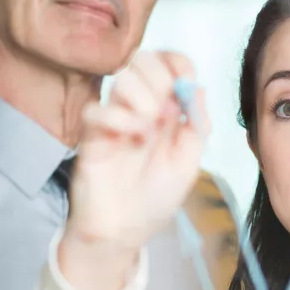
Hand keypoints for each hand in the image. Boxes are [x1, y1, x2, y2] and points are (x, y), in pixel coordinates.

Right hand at [59, 51, 209, 289]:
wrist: (126, 229)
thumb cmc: (156, 195)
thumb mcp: (189, 161)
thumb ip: (196, 126)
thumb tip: (198, 88)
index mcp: (167, 107)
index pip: (169, 63)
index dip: (178, 62)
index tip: (186, 79)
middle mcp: (139, 106)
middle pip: (143, 60)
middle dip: (160, 79)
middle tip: (167, 113)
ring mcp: (114, 117)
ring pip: (121, 77)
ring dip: (142, 97)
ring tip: (149, 130)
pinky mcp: (91, 135)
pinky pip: (96, 109)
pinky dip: (118, 118)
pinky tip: (131, 138)